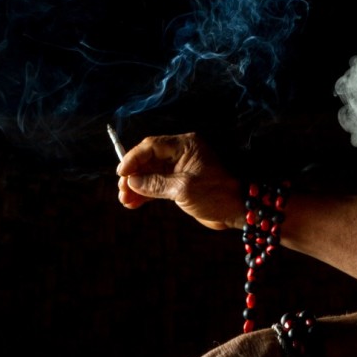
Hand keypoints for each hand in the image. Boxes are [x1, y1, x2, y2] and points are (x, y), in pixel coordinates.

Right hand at [117, 132, 241, 229]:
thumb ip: (156, 184)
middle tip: (121, 191)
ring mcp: (180, 168)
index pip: (152, 145)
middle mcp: (181, 153)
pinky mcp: (179, 183)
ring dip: (137, 186)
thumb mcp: (183, 189)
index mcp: (186, 145)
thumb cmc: (216, 194)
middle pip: (149, 159)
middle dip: (133, 175)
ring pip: (151, 173)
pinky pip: (157, 184)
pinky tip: (134, 203)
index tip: (122, 173)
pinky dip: (145, 193)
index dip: (134, 158)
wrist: (235, 211)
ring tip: (125, 200)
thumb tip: (132, 181)